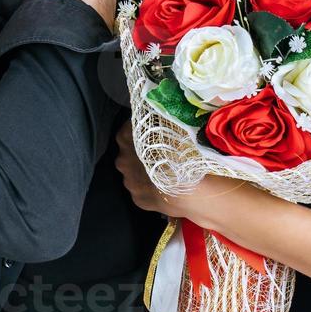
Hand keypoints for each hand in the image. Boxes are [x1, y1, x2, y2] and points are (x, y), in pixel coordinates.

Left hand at [113, 122, 237, 223]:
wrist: (188, 189)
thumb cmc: (181, 153)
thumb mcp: (174, 127)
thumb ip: (163, 120)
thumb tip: (163, 111)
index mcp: (126, 138)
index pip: (127, 128)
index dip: (140, 129)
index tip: (152, 131)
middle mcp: (122, 160)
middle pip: (128, 152)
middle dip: (139, 152)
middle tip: (160, 151)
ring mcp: (129, 182)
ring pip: (134, 172)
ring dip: (144, 170)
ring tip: (164, 169)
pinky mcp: (138, 200)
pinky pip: (142, 190)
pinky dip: (150, 187)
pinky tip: (165, 185)